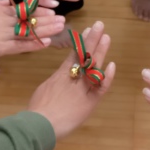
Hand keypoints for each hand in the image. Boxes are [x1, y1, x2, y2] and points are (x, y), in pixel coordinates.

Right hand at [0, 0, 64, 56]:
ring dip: (46, 30)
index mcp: (1, 10)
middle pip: (31, 20)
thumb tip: (8, 1)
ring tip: (60, 28)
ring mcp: (5, 34)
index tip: (52, 10)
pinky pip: (21, 46)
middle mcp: (6, 21)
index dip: (39, 11)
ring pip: (29, 31)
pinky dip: (34, 45)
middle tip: (62, 19)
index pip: (25, 10)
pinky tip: (47, 43)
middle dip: (47, 20)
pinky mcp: (2, 48)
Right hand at [29, 21, 115, 139]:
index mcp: (60, 75)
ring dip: (101, 51)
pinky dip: (107, 76)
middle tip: (99, 25)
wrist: (41, 124)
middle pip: (85, 55)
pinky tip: (112, 65)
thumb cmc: (37, 110)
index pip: (74, 55)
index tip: (86, 31)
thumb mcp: (43, 91)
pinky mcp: (90, 101)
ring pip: (93, 66)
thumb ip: (53, 84)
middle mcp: (73, 78)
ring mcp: (82, 88)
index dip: (81, 43)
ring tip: (106, 37)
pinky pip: (101, 87)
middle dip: (92, 39)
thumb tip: (57, 81)